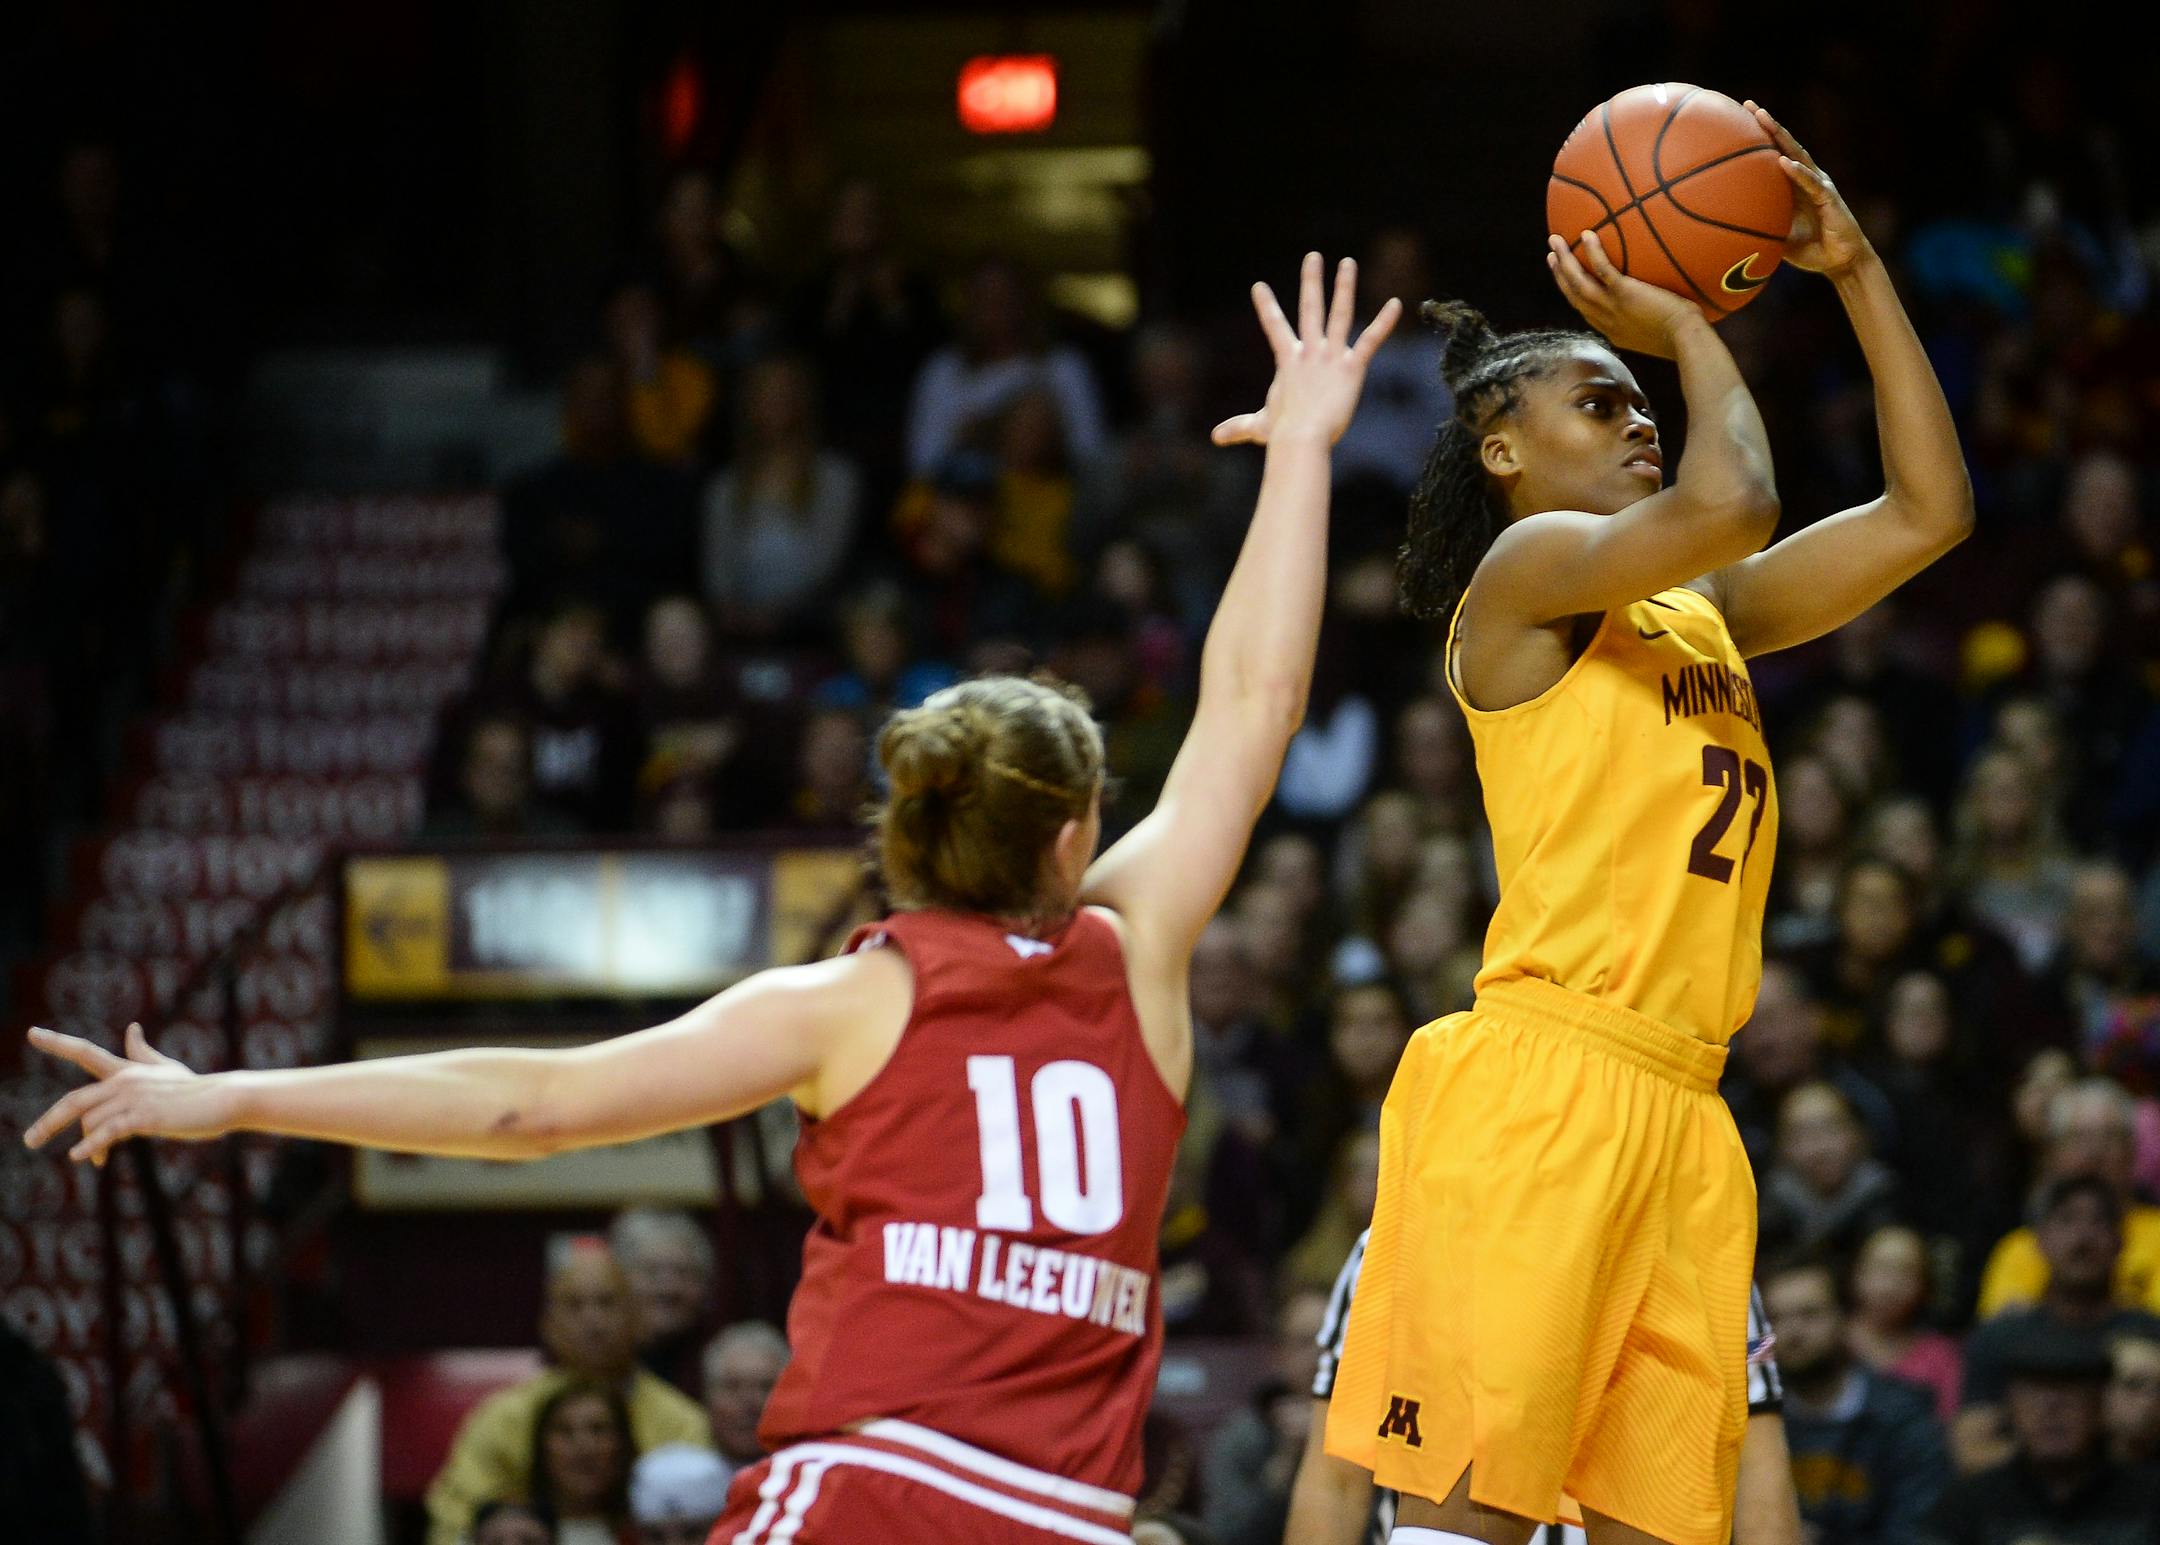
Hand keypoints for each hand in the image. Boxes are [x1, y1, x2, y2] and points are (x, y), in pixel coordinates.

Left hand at [22, 1023, 236, 1164]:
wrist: (224, 1098)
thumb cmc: (197, 1087)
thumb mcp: (167, 1068)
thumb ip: (143, 1052)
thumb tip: (131, 1028)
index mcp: (126, 1069)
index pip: (85, 1051)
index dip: (56, 1042)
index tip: (31, 1033)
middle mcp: (125, 1080)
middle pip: (75, 1099)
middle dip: (49, 1121)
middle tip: (30, 1140)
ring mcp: (134, 1098)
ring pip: (92, 1122)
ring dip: (88, 1144)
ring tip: (95, 1160)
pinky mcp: (145, 1117)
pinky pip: (108, 1132)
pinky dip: (92, 1145)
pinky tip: (81, 1157)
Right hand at [1211, 252, 1402, 447]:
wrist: (1301, 438)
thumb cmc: (1281, 434)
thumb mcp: (1259, 426)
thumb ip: (1239, 428)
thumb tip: (1215, 437)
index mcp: (1288, 361)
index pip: (1274, 327)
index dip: (1266, 306)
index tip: (1258, 286)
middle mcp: (1309, 352)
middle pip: (1310, 308)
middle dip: (1311, 281)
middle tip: (1313, 257)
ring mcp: (1330, 357)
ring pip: (1339, 314)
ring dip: (1344, 286)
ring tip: (1348, 262)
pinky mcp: (1351, 368)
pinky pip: (1370, 340)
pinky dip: (1384, 322)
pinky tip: (1396, 304)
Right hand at [1547, 229, 1705, 358]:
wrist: (1685, 340)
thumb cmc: (1682, 339)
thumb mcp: (1658, 336)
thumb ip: (1650, 321)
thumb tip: (1659, 306)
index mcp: (1612, 330)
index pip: (1585, 310)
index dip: (1571, 293)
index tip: (1565, 279)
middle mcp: (1605, 320)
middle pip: (1574, 295)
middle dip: (1559, 275)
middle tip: (1551, 256)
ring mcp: (1612, 307)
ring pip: (1579, 283)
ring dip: (1564, 262)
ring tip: (1555, 241)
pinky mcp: (1625, 294)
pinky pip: (1603, 270)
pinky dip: (1593, 252)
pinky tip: (1587, 234)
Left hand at [1746, 101, 1872, 278]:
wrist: (1840, 262)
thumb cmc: (1809, 249)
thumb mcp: (1776, 237)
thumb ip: (1757, 227)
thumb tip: (1724, 233)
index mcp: (1794, 184)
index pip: (1774, 154)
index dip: (1760, 136)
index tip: (1739, 118)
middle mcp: (1807, 178)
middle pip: (1785, 145)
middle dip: (1768, 124)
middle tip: (1749, 105)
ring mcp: (1819, 185)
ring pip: (1798, 155)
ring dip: (1781, 137)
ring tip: (1763, 119)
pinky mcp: (1829, 198)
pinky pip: (1811, 183)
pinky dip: (1797, 173)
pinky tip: (1784, 162)